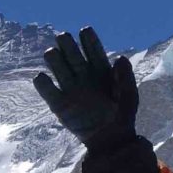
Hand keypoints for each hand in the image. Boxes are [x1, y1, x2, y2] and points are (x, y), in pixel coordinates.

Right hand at [33, 27, 138, 149]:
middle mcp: (84, 76)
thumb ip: (126, 79)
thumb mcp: (129, 98)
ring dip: (53, 57)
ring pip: (57, 65)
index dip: (89, 40)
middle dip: (67, 44)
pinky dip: (42, 83)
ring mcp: (70, 88)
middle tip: (63, 38)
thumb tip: (119, 58)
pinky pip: (46, 89)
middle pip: (72, 53)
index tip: (85, 31)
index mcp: (101, 71)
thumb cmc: (122, 118)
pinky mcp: (59, 105)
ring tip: (52, 54)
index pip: (93, 50)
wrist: (110, 142)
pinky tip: (42, 78)